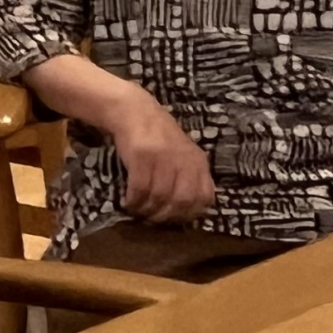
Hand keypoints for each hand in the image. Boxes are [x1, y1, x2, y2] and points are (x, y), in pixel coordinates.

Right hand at [109, 98, 214, 223]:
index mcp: (199, 162)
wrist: (135, 112)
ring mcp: (164, 158)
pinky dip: (133, 200)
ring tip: (137, 211)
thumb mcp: (183, 156)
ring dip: (146, 210)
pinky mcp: (142, 156)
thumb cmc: (158, 137)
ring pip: (159, 197)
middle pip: (182, 202)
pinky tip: (128, 202)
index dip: (190, 214)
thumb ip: (189, 178)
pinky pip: (140, 188)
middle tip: (152, 219)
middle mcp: (185, 161)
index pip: (204, 198)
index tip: (174, 219)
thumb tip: (187, 211)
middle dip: (165, 216)